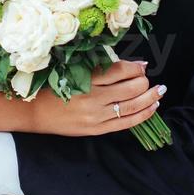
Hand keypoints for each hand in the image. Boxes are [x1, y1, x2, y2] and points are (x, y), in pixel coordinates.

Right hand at [27, 59, 164, 136]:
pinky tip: (152, 108)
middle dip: (144, 82)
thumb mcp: (72, 71)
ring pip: (132, 106)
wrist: (34, 113)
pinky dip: (143, 115)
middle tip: (148, 78)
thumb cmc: (52, 87)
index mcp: (85, 79)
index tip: (141, 65)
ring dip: (150, 98)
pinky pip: (126, 123)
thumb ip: (97, 68)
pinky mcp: (96, 130)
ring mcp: (95, 116)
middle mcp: (92, 98)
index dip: (134, 67)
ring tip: (159, 92)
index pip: (119, 70)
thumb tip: (128, 65)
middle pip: (130, 88)